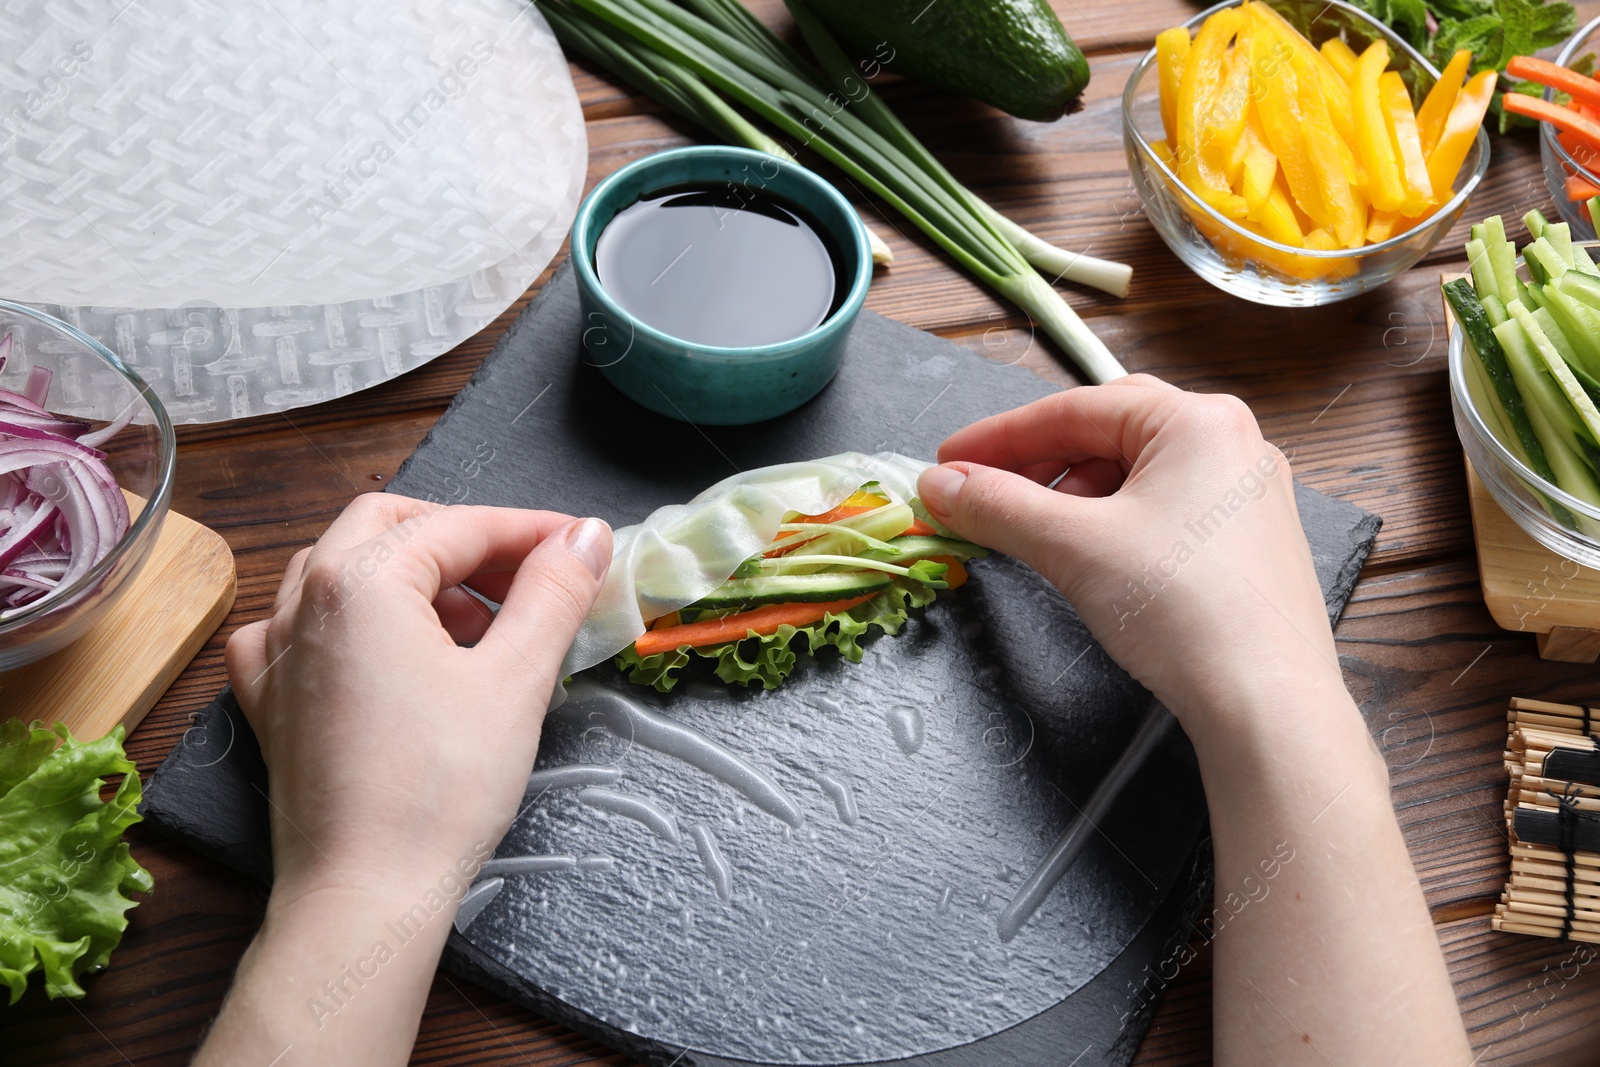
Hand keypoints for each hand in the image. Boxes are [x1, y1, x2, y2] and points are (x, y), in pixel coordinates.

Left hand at [224, 494, 611, 899]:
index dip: (530, 531)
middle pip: (391, 527)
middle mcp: (303, 601)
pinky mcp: (269, 701)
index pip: (458, 526)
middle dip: (465, 540)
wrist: (365, 894)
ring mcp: (276, 652)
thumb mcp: (515, 679)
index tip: (584, 547)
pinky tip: (389, 652)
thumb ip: (552, 593)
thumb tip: (586, 537)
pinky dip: (353, 621)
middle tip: (530, 574)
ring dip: (414, 576)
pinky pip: (302, 628)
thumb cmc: (440, 789)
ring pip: (343, 570)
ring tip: (477, 623)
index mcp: (359, 581)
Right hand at [917, 375, 1340, 734]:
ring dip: (1074, 495)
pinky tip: (1088, 555)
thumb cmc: (1183, 609)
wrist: (1266, 702)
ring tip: (1033, 531)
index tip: (947, 463)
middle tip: (983, 491)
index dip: (998, 438)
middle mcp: (1232, 443)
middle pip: (1108, 433)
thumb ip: (997, 506)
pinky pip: (1167, 508)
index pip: (1073, 410)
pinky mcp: (1251, 542)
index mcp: (1197, 420)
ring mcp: (1248, 493)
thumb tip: (939, 485)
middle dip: (1037, 462)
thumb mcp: (1072, 547)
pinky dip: (1114, 521)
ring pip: (1137, 473)